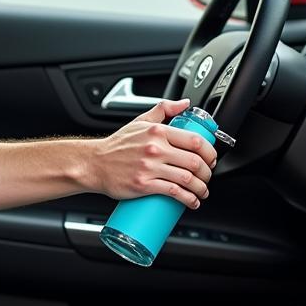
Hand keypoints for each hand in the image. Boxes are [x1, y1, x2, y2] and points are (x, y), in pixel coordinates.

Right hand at [87, 98, 216, 207]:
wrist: (94, 164)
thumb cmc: (117, 145)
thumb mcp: (140, 121)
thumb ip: (163, 109)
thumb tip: (185, 104)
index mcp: (158, 132)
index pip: (194, 140)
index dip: (209, 152)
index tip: (211, 159)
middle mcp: (155, 149)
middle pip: (194, 162)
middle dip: (207, 173)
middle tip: (207, 177)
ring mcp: (150, 168)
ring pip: (187, 179)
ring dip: (201, 188)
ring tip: (202, 191)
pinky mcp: (144, 185)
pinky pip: (173, 193)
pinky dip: (188, 199)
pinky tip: (193, 202)